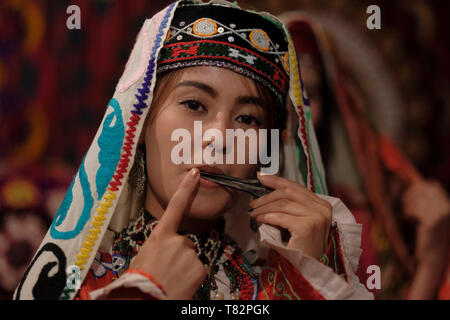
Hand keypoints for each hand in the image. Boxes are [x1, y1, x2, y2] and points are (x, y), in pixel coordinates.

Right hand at [129, 168, 206, 298]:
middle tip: (165, 270)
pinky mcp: (200, 268)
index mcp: (160, 235)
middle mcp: (178, 241)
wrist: (145, 300)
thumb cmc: (138, 281)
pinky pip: (197, 269)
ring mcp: (190, 254)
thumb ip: (158, 246)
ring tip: (170, 279)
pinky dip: (191, 276)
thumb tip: (165, 247)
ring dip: (184, 266)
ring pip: (190, 257)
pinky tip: (180, 284)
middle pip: (183, 242)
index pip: (175, 206)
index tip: (197, 174)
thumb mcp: (143, 257)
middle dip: (178, 255)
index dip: (186, 188)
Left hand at [249, 173, 331, 259]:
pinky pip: (280, 216)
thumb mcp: (298, 221)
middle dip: (267, 195)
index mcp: (322, 204)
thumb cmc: (301, 248)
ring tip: (253, 213)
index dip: (277, 180)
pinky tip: (258, 220)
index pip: (296, 187)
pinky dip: (266, 217)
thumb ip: (291, 206)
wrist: (308, 271)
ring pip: (282, 203)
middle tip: (252, 202)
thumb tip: (268, 190)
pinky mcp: (307, 227)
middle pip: (288, 192)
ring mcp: (316, 217)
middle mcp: (322, 208)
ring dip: (263, 207)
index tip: (261, 177)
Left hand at [402, 180, 449, 262]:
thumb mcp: (431, 215)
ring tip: (408, 216)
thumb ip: (427, 201)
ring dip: (407, 206)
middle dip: (411, 194)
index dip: (419, 187)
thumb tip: (415, 184)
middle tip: (405, 204)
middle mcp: (447, 208)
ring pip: (415, 199)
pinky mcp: (431, 222)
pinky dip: (407, 213)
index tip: (410, 195)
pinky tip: (408, 220)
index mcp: (448, 206)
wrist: (433, 258)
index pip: (433, 185)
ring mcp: (440, 214)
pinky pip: (413, 210)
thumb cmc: (429, 235)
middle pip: (423, 190)